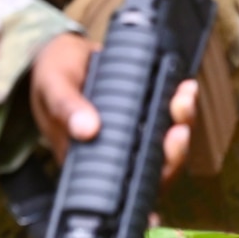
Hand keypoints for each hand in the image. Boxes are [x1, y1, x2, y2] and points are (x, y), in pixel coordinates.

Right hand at [34, 35, 195, 186]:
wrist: (63, 51)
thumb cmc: (52, 75)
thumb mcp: (52, 86)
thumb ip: (66, 107)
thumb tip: (87, 130)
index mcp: (87, 160)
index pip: (123, 186)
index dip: (150, 180)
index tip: (164, 159)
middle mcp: (112, 151)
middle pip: (153, 169)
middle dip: (175, 152)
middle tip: (179, 129)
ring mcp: (130, 131)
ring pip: (166, 143)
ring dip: (183, 124)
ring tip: (184, 99)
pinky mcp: (142, 108)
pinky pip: (168, 116)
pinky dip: (181, 105)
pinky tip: (185, 88)